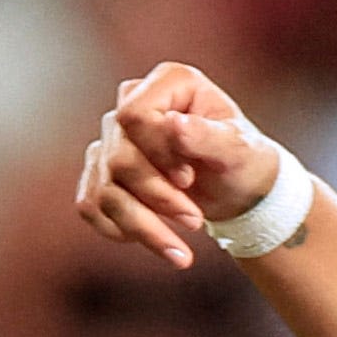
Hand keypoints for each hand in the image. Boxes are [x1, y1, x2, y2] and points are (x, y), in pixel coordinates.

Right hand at [78, 61, 288, 268]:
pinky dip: (120, 230)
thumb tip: (174, 124)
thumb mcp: (239, 151)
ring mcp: (113, 139)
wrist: (239, 191)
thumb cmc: (244, 161)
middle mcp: (133, 103)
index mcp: (170, 82)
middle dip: (157, 197)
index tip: (188, 178)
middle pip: (118, 158)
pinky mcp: (102, 172)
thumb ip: (208, 136)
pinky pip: (91, 206)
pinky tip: (155, 241)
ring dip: (141, 226)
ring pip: (104, 189)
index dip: (156, 153)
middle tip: (195, 221)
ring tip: (181, 254)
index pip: (134, 115)